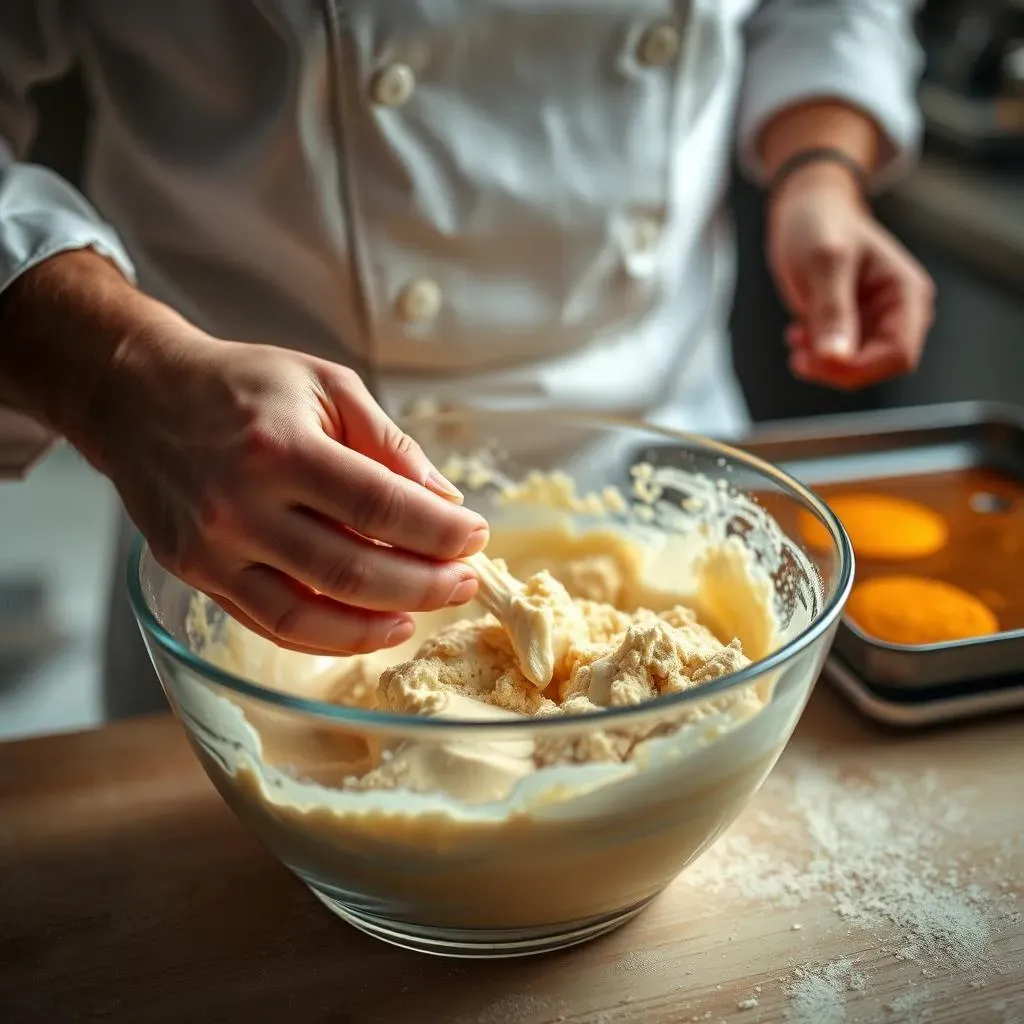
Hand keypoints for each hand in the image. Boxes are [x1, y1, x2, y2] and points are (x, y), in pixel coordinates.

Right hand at [91, 327, 487, 654]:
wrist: (140, 397)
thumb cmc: (241, 384)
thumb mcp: (325, 385)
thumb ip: (388, 442)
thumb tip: (445, 499)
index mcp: (282, 448)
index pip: (379, 505)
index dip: (438, 531)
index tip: (476, 537)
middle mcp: (241, 506)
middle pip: (352, 570)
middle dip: (424, 584)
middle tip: (465, 581)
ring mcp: (213, 549)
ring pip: (311, 615)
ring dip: (380, 625)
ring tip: (424, 614)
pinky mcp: (197, 575)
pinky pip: (272, 624)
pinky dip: (329, 636)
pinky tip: (370, 628)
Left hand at [767, 162, 934, 390]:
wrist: (806, 210)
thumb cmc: (820, 224)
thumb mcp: (824, 263)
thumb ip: (832, 311)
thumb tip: (837, 358)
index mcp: (907, 293)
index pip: (899, 354)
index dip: (858, 367)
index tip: (817, 360)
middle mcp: (899, 311)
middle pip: (878, 366)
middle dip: (837, 367)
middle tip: (799, 352)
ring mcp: (877, 320)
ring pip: (856, 367)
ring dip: (823, 362)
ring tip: (798, 335)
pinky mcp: (855, 326)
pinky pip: (841, 358)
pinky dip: (816, 355)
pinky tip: (798, 333)